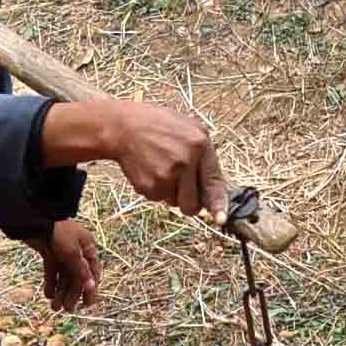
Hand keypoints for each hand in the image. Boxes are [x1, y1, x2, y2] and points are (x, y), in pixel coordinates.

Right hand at [42, 93, 227, 220]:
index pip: (214, 183)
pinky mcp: (149, 186)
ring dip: (171, 192)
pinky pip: (158, 199)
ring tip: (161, 167)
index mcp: (199, 145)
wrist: (124, 127)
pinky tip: (149, 169)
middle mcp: (185, 162)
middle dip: (188, 202)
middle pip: (192, 205)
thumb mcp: (189, 130)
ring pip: (175, 203)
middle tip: (181, 188)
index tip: (221, 219)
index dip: (218, 204)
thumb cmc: (159, 127)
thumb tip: (211, 192)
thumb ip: (203, 157)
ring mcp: (166, 176)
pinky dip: (155, 188)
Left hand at [43, 219, 99, 310]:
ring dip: (61, 291)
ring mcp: (62, 251)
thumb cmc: (56, 231)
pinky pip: (52, 271)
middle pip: (77, 275)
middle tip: (67, 309)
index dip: (90, 287)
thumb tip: (92, 287)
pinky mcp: (48, 252)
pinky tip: (48, 295)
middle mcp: (76, 248)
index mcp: (87, 245)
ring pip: (64, 275)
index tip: (87, 304)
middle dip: (72, 293)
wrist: (32, 218)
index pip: (93, 270)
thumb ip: (81, 271)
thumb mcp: (71, 252)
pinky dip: (51, 283)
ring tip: (55, 307)